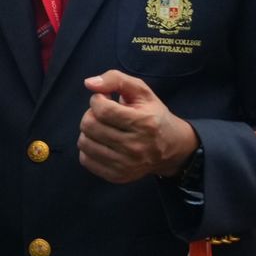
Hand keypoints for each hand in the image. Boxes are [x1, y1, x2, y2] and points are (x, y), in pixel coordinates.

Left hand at [77, 71, 199, 184]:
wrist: (171, 149)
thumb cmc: (153, 115)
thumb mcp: (142, 91)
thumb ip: (115, 79)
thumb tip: (89, 83)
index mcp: (143, 123)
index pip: (102, 110)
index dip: (97, 100)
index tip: (104, 99)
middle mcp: (135, 146)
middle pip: (89, 126)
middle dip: (91, 114)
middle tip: (103, 114)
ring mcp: (126, 164)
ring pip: (84, 143)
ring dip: (88, 131)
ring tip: (102, 128)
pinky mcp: (117, 176)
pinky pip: (86, 160)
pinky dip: (89, 148)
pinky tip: (102, 142)